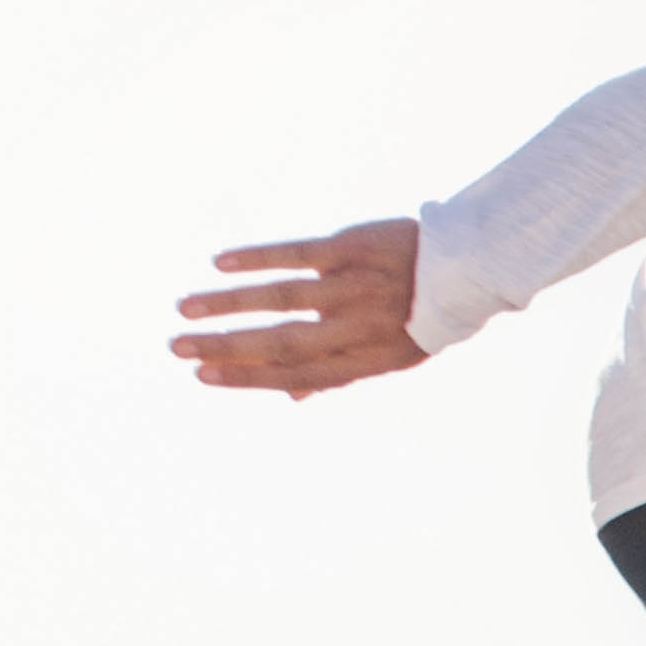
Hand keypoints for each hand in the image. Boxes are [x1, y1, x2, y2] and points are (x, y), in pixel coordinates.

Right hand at [176, 220, 429, 392]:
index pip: (297, 375)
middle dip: (226, 347)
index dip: (248, 378)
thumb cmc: (419, 316)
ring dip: (229, 304)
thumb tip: (289, 397)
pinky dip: (257, 258)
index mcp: (366, 360)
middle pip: (283, 343)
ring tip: (185, 308)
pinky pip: (298, 254)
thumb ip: (338, 372)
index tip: (202, 376)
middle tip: (178, 347)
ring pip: (283, 298)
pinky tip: (220, 264)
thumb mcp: (391, 355)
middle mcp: (359, 328)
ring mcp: (356, 287)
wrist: (468, 267)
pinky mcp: (354, 249)